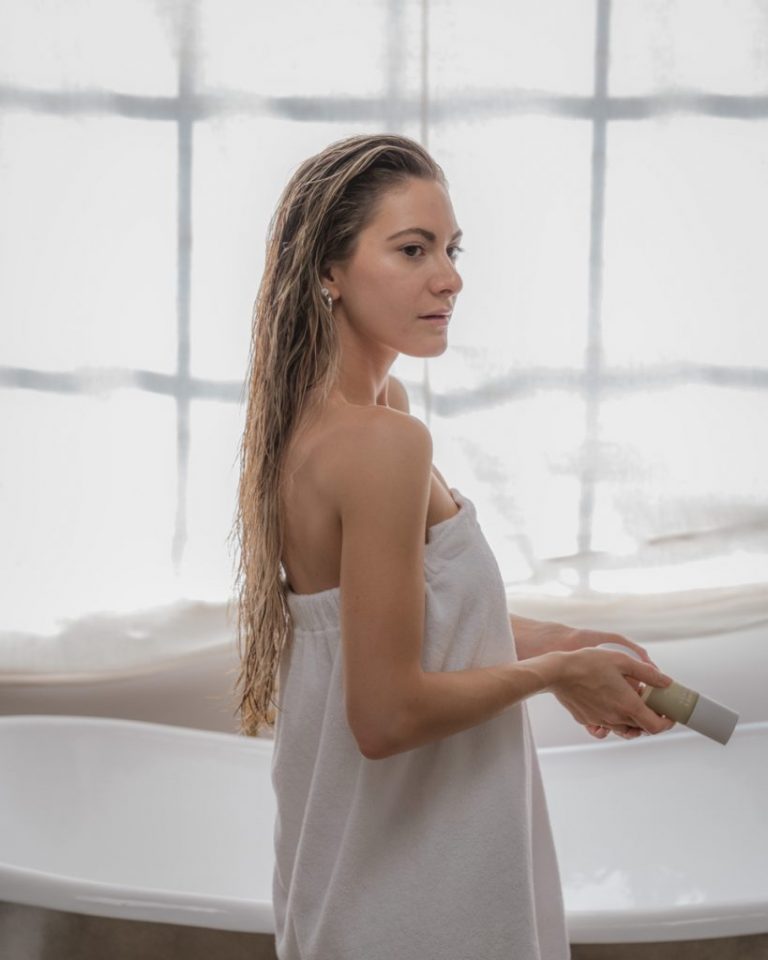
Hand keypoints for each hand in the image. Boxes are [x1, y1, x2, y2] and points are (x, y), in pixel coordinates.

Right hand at [547, 646, 676, 735]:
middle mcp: (616, 718)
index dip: (667, 723)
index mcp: (628, 705)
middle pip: (641, 729)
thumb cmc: (588, 664)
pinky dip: (613, 716)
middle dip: (650, 718)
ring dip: (632, 718)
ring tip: (630, 700)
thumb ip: (647, 673)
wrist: (557, 672)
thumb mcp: (622, 660)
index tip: (669, 715)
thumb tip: (666, 682)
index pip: (656, 727)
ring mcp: (601, 721)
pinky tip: (608, 699)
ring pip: (624, 728)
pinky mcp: (587, 720)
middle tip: (650, 702)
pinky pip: (606, 723)